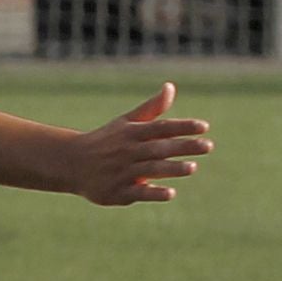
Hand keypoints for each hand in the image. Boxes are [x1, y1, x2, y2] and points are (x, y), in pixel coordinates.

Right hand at [67, 84, 212, 205]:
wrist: (73, 163)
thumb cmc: (107, 140)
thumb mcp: (127, 122)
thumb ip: (152, 108)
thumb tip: (171, 87)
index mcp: (132, 132)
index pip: (161, 127)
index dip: (182, 126)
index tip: (204, 127)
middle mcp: (128, 151)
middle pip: (159, 148)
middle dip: (184, 146)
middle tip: (208, 146)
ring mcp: (122, 172)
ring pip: (150, 169)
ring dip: (172, 168)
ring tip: (193, 167)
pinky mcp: (117, 192)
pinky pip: (137, 193)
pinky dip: (153, 192)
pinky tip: (171, 193)